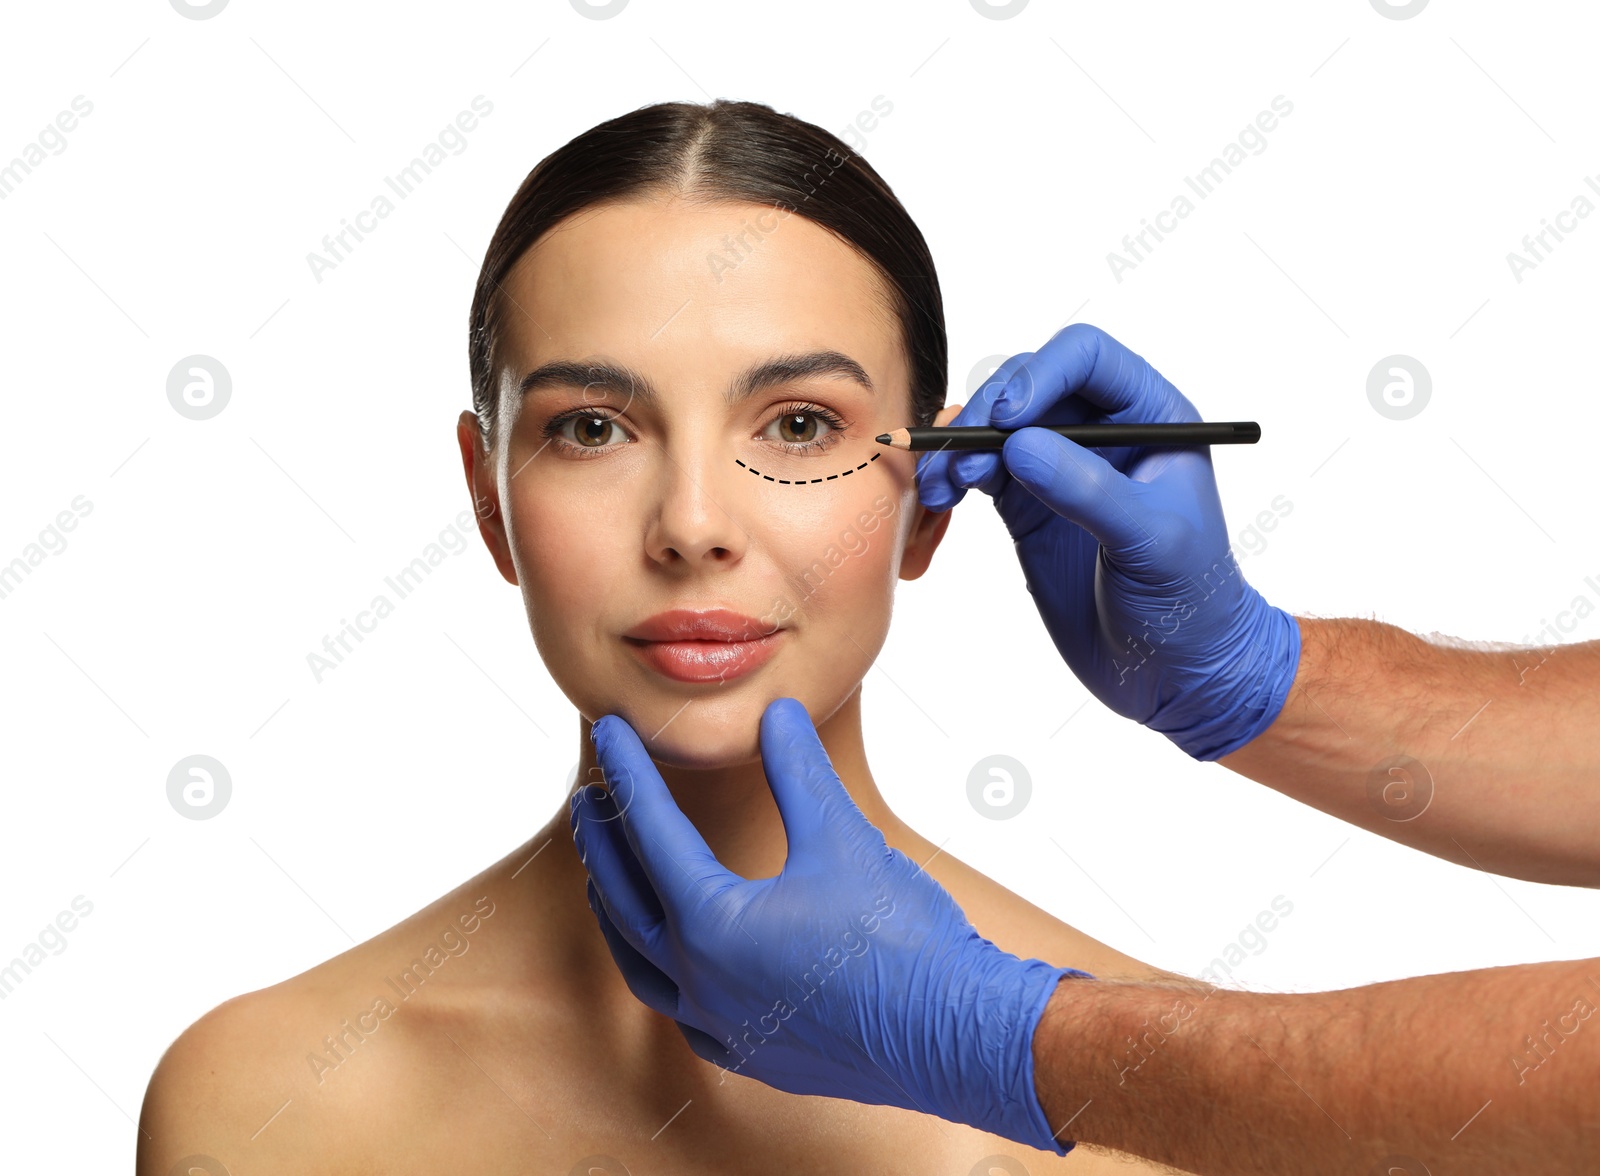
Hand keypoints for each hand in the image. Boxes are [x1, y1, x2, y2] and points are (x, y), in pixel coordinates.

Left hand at [570, 696, 1091, 1154]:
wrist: (956, 1034)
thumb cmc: (902, 940)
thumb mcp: (843, 837)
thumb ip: (800, 771)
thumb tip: (779, 713)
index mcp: (711, 924)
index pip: (651, 832)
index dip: (630, 774)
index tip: (611, 734)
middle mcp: (701, 981)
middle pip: (626, 901)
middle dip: (605, 844)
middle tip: (592, 801)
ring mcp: (723, 1026)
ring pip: (642, 967)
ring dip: (618, 915)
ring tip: (606, 878)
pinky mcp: (754, 1053)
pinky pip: (683, 1015)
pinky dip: (663, 978)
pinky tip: (675, 966)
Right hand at [917, 322, 1300, 760]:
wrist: (1177, 671)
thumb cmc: (1191, 602)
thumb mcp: (1151, 542)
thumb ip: (1089, 490)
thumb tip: (1020, 446)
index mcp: (1151, 416)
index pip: (1087, 358)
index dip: (1041, 374)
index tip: (1008, 420)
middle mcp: (1102, 430)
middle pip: (1028, 383)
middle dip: (988, 412)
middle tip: (964, 457)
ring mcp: (1059, 467)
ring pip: (994, 425)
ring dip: (958, 445)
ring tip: (942, 486)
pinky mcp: (1027, 507)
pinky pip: (978, 470)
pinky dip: (950, 477)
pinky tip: (939, 500)